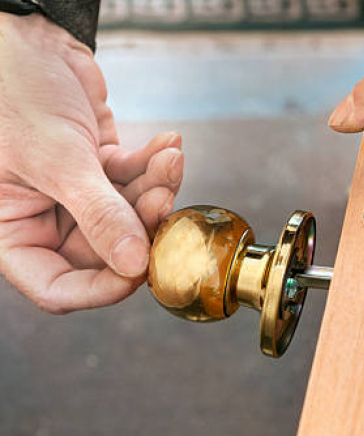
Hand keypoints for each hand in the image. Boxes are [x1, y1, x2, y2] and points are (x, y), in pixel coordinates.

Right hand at [0, 13, 183, 312]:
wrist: (26, 39)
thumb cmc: (14, 91)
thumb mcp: (55, 159)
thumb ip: (98, 214)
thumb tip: (135, 265)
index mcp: (13, 230)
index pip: (58, 287)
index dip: (101, 289)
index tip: (141, 269)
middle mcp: (44, 219)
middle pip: (107, 251)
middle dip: (141, 226)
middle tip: (164, 199)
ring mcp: (76, 196)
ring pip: (129, 216)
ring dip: (156, 191)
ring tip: (169, 160)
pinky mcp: (100, 169)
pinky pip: (136, 181)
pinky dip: (155, 166)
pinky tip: (168, 145)